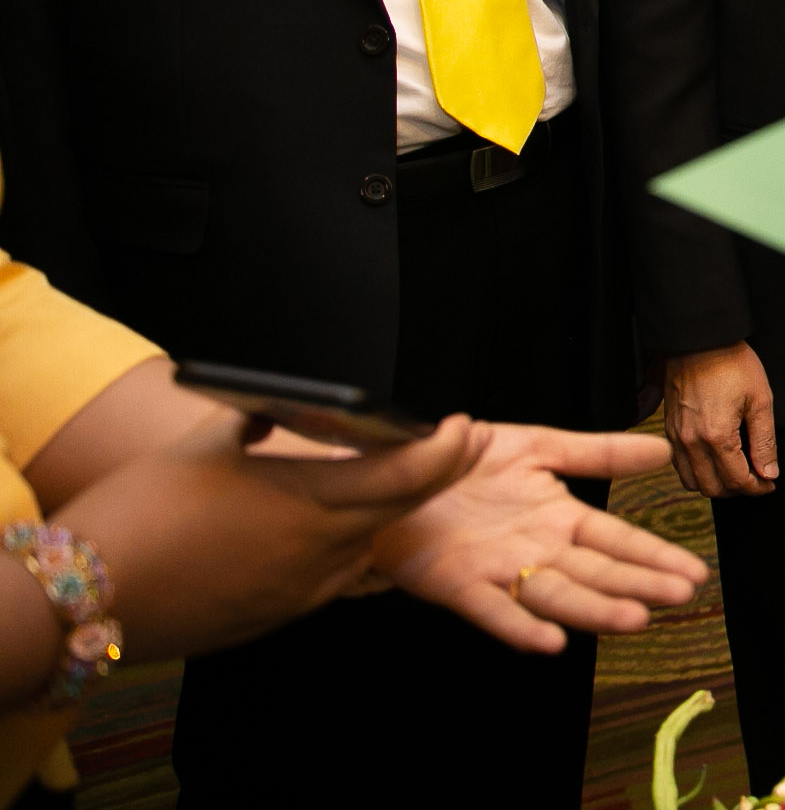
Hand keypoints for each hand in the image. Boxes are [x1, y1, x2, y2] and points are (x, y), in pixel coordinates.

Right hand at [54, 414, 483, 663]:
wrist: (83, 597)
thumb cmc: (137, 514)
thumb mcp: (202, 444)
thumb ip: (254, 418)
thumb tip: (278, 406)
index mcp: (307, 502)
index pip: (410, 476)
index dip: (449, 449)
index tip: (465, 426)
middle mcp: (318, 552)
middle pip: (404, 510)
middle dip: (436, 474)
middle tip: (456, 443)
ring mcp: (301, 591)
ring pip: (368, 544)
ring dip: (385, 510)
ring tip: (386, 475)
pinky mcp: (277, 615)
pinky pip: (332, 574)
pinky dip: (342, 543)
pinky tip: (323, 523)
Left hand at [373, 424, 707, 652]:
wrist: (397, 472)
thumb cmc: (464, 462)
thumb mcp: (538, 446)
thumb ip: (598, 452)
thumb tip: (661, 447)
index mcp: (559, 516)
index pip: (617, 539)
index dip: (653, 555)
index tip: (693, 572)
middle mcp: (537, 550)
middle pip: (595, 571)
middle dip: (638, 585)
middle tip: (678, 596)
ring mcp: (500, 570)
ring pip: (555, 595)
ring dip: (594, 610)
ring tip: (633, 619)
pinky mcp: (457, 585)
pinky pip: (492, 609)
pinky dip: (519, 627)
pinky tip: (549, 643)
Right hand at [663, 343, 777, 497]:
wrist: (699, 340)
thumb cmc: (732, 364)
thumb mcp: (760, 400)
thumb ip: (765, 442)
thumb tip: (769, 473)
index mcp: (717, 436)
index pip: (736, 480)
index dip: (756, 488)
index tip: (769, 484)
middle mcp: (691, 442)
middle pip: (712, 488)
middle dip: (737, 490)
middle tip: (756, 479)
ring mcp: (675, 437)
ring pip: (692, 482)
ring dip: (715, 484)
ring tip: (736, 472)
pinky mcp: (669, 430)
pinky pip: (679, 466)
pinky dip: (697, 472)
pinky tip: (715, 460)